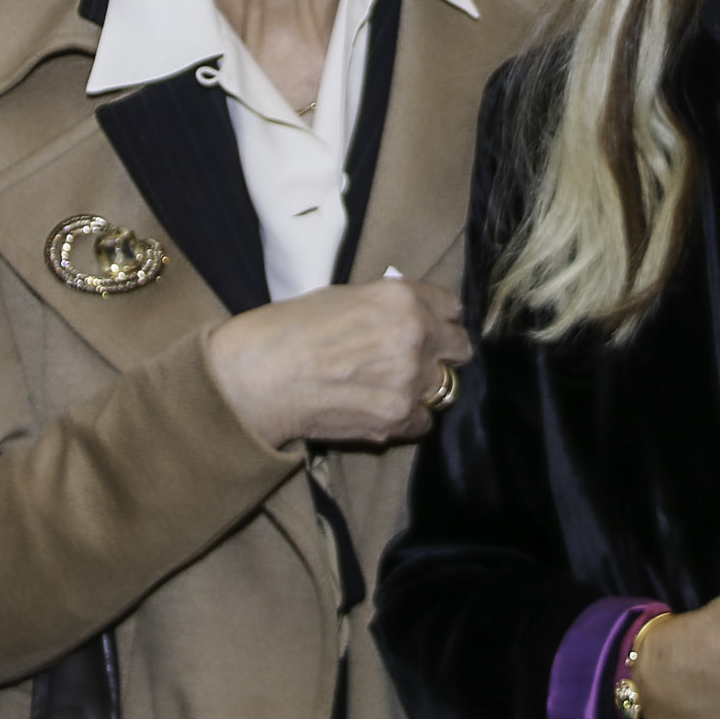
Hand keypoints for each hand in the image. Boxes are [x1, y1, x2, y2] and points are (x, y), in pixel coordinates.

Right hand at [205, 277, 468, 448]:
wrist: (259, 376)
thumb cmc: (290, 329)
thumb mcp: (345, 297)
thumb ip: (388, 307)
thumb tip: (412, 318)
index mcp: (402, 298)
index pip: (453, 308)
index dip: (441, 320)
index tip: (432, 329)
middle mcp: (415, 336)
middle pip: (460, 349)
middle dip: (442, 354)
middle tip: (416, 361)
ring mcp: (410, 380)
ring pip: (446, 388)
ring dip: (424, 388)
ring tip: (391, 388)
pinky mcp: (398, 417)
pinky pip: (424, 421)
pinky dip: (408, 418)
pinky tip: (380, 409)